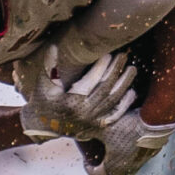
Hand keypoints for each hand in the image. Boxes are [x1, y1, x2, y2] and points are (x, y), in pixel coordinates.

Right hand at [15, 46, 136, 140]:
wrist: (42, 126)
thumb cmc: (42, 102)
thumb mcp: (43, 85)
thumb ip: (50, 67)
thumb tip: (55, 47)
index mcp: (70, 102)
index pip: (90, 82)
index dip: (100, 67)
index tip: (108, 54)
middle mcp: (84, 113)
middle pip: (105, 90)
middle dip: (116, 71)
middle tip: (123, 56)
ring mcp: (92, 121)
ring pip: (113, 102)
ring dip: (124, 85)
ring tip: (132, 69)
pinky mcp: (97, 126)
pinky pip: (114, 115)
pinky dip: (124, 104)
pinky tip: (132, 92)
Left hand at [81, 110, 174, 174]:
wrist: (154, 120)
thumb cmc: (126, 125)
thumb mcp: (101, 127)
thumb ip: (87, 132)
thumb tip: (76, 134)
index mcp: (113, 165)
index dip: (89, 169)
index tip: (87, 161)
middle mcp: (128, 168)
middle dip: (109, 169)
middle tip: (104, 157)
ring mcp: (142, 162)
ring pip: (130, 168)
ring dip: (123, 161)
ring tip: (118, 147)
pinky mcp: (153, 153)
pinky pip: (142, 157)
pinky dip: (135, 152)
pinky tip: (133, 139)